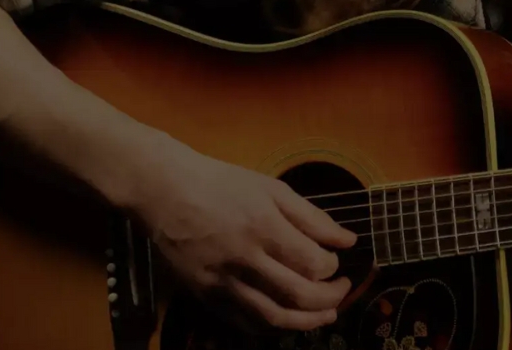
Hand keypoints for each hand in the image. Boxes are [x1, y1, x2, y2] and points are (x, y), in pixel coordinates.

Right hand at [119, 140, 356, 330]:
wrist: (164, 191)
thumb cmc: (221, 184)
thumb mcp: (271, 188)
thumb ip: (312, 217)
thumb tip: (348, 240)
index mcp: (263, 227)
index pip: (312, 263)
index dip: (333, 268)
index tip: (336, 261)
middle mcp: (244, 260)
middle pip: (298, 296)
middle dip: (330, 299)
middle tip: (341, 290)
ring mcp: (222, 282)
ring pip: (272, 318)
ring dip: (306, 322)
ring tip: (324, 315)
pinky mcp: (205, 295)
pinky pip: (243, 323)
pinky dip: (271, 327)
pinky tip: (286, 319)